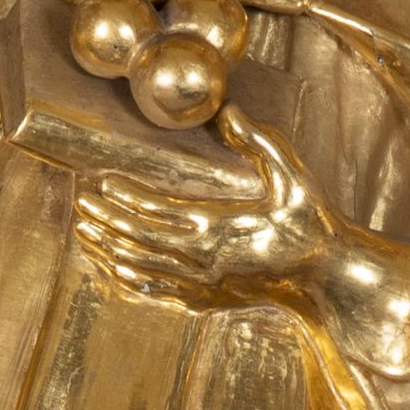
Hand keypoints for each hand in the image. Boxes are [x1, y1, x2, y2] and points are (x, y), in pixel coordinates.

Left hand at [75, 100, 338, 315]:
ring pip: (143, 266)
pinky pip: (158, 291)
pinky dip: (131, 278)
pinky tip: (112, 267)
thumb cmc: (313, 224)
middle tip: (81, 204)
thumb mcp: (294, 177)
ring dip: (110, 248)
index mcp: (221, 227)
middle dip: (108, 220)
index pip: (161, 210)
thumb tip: (228, 109)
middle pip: (141, 238)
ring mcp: (204, 284)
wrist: (327, 280)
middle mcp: (205, 260)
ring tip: (83, 232)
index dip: (130, 196)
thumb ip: (261, 142)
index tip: (105, 182)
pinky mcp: (208, 300)